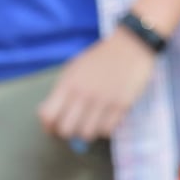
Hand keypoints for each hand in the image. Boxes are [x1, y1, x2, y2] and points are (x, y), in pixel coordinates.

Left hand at [38, 27, 156, 141]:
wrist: (132, 45)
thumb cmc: (101, 57)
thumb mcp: (74, 68)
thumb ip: (62, 90)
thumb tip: (52, 115)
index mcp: (69, 83)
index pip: (48, 115)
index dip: (48, 126)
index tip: (54, 128)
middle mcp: (84, 93)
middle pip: (66, 129)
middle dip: (68, 131)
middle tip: (75, 127)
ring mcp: (104, 100)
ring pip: (86, 133)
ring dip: (87, 132)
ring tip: (92, 124)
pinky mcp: (122, 104)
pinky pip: (107, 130)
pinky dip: (105, 130)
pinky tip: (107, 120)